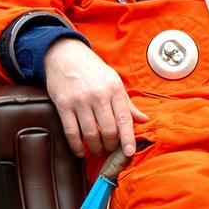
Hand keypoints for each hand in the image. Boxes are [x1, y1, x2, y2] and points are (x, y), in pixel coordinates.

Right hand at [43, 38, 147, 157]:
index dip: (128, 139)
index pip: (125, 119)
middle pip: (108, 130)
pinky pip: (71, 132)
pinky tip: (81, 151)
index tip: (129, 153)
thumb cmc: (92, 70)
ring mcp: (80, 100)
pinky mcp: (63, 105)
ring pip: (91, 134)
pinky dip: (76, 146)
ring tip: (97, 151)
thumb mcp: (114, 81)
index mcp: (114, 89)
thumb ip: (128, 104)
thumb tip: (144, 120)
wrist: (65, 55)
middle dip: (110, 145)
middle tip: (110, 150)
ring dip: (95, 148)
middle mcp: (98, 95)